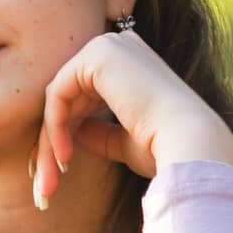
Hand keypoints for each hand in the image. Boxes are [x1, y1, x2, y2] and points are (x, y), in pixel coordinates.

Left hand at [30, 29, 232, 198]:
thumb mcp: (123, 141)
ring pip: (58, 98)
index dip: (66, 133)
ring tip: (50, 180)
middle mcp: (120, 47)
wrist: (188, 145)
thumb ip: (98, 132)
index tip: (58, 172)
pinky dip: (54, 127)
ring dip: (50, 141)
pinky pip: (58, 93)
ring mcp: (109, 46)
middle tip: (44, 186)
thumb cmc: (164, 149)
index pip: (83, 96)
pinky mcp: (98, 55)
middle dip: (51, 142)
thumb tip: (71, 133)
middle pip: (67, 97)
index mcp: (131, 63)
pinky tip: (64, 156)